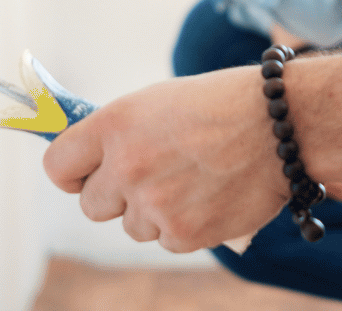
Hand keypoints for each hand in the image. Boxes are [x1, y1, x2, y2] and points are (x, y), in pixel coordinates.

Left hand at [42, 67, 289, 250]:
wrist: (283, 123)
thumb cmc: (224, 104)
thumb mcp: (160, 102)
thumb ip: (122, 132)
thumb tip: (94, 159)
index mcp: (115, 125)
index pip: (58, 165)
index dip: (71, 172)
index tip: (83, 174)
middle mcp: (126, 167)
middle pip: (91, 205)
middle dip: (114, 195)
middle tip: (147, 177)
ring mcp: (154, 205)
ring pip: (133, 225)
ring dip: (154, 211)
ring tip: (193, 179)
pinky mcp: (183, 235)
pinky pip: (166, 239)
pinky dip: (184, 225)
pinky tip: (210, 195)